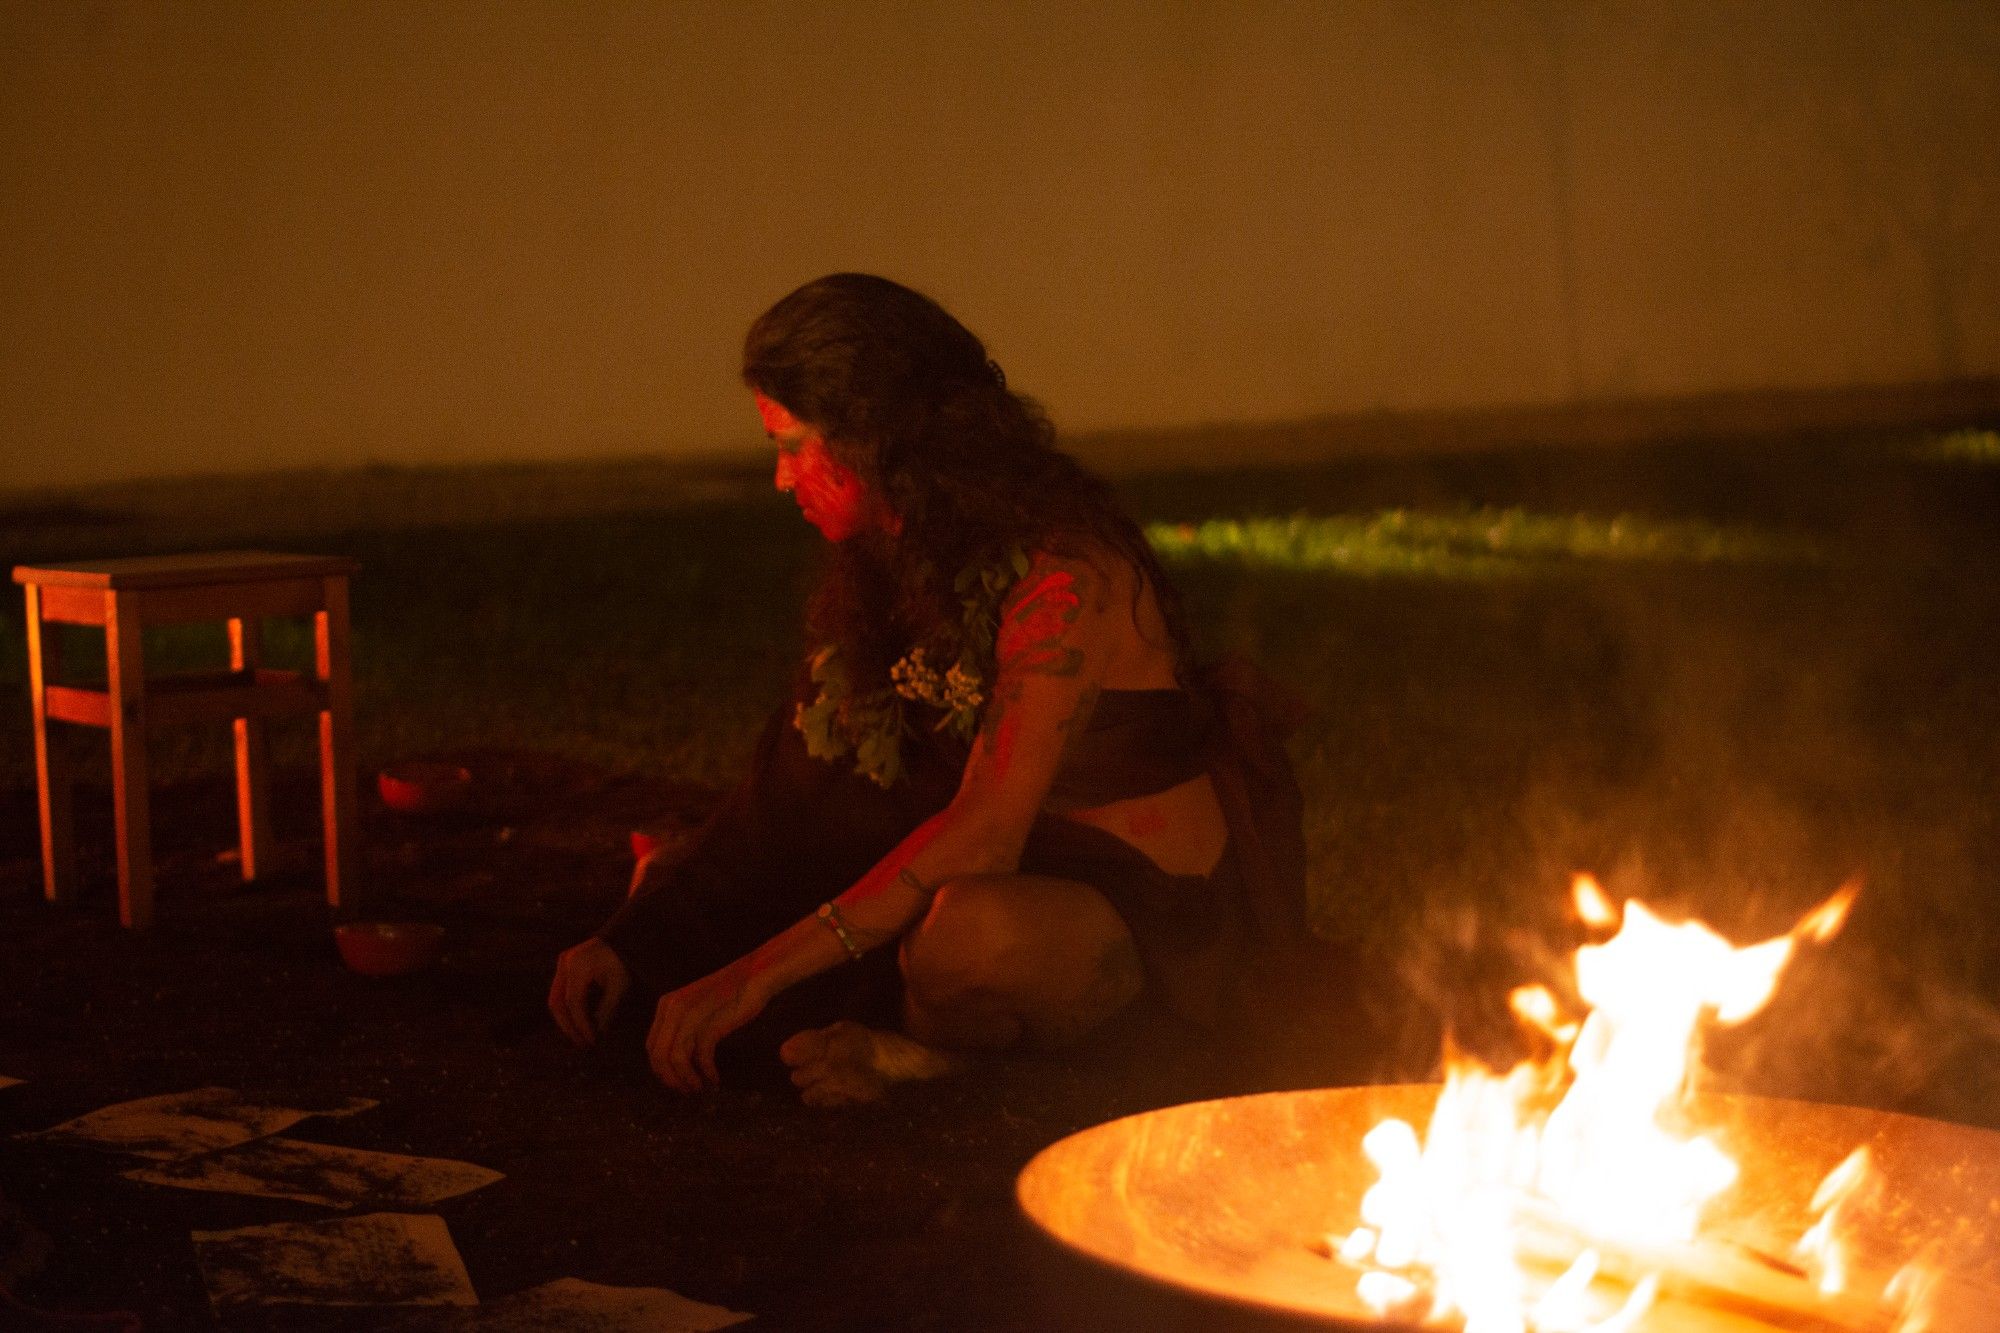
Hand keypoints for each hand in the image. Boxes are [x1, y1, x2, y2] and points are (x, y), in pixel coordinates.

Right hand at [547, 937, 630, 1047]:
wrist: (621, 939)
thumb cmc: (623, 962)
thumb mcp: (620, 985)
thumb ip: (608, 1009)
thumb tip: (598, 1034)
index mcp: (579, 965)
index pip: (574, 1001)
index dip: (581, 1023)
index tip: (591, 1040)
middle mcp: (564, 963)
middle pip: (557, 1002)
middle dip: (568, 1026)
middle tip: (581, 1043)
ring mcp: (561, 963)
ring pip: (554, 999)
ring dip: (565, 1020)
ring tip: (580, 1037)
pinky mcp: (562, 967)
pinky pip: (558, 993)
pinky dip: (567, 1010)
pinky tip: (578, 1023)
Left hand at [646, 958, 768, 1092]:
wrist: (755, 976)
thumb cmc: (730, 993)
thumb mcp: (696, 1006)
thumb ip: (681, 1025)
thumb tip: (675, 1058)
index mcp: (666, 1005)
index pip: (651, 1046)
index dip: (661, 1069)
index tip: (675, 1081)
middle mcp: (672, 1010)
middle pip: (659, 1056)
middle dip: (670, 1079)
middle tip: (685, 1091)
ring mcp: (690, 1016)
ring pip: (675, 1059)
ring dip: (686, 1080)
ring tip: (699, 1088)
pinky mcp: (709, 1024)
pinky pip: (700, 1057)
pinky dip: (706, 1073)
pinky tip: (714, 1079)